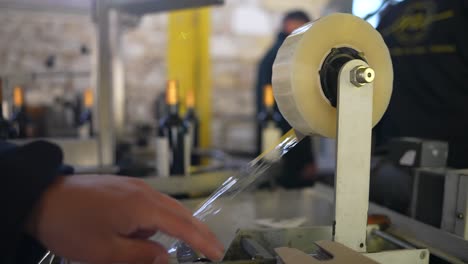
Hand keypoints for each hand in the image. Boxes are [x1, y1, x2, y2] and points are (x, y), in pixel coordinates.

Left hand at [28, 175, 223, 263]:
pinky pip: (151, 204)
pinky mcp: (125, 187)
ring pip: (166, 207)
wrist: (42, 198)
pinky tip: (148, 232)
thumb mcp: (105, 251)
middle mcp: (144, 192)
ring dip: (178, 225)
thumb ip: (141, 255)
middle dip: (198, 230)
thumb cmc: (71, 226)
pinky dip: (158, 219)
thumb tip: (166, 258)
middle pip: (180, 211)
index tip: (218, 253)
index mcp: (142, 207)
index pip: (182, 226)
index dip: (201, 241)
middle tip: (213, 247)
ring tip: (186, 243)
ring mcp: (135, 186)